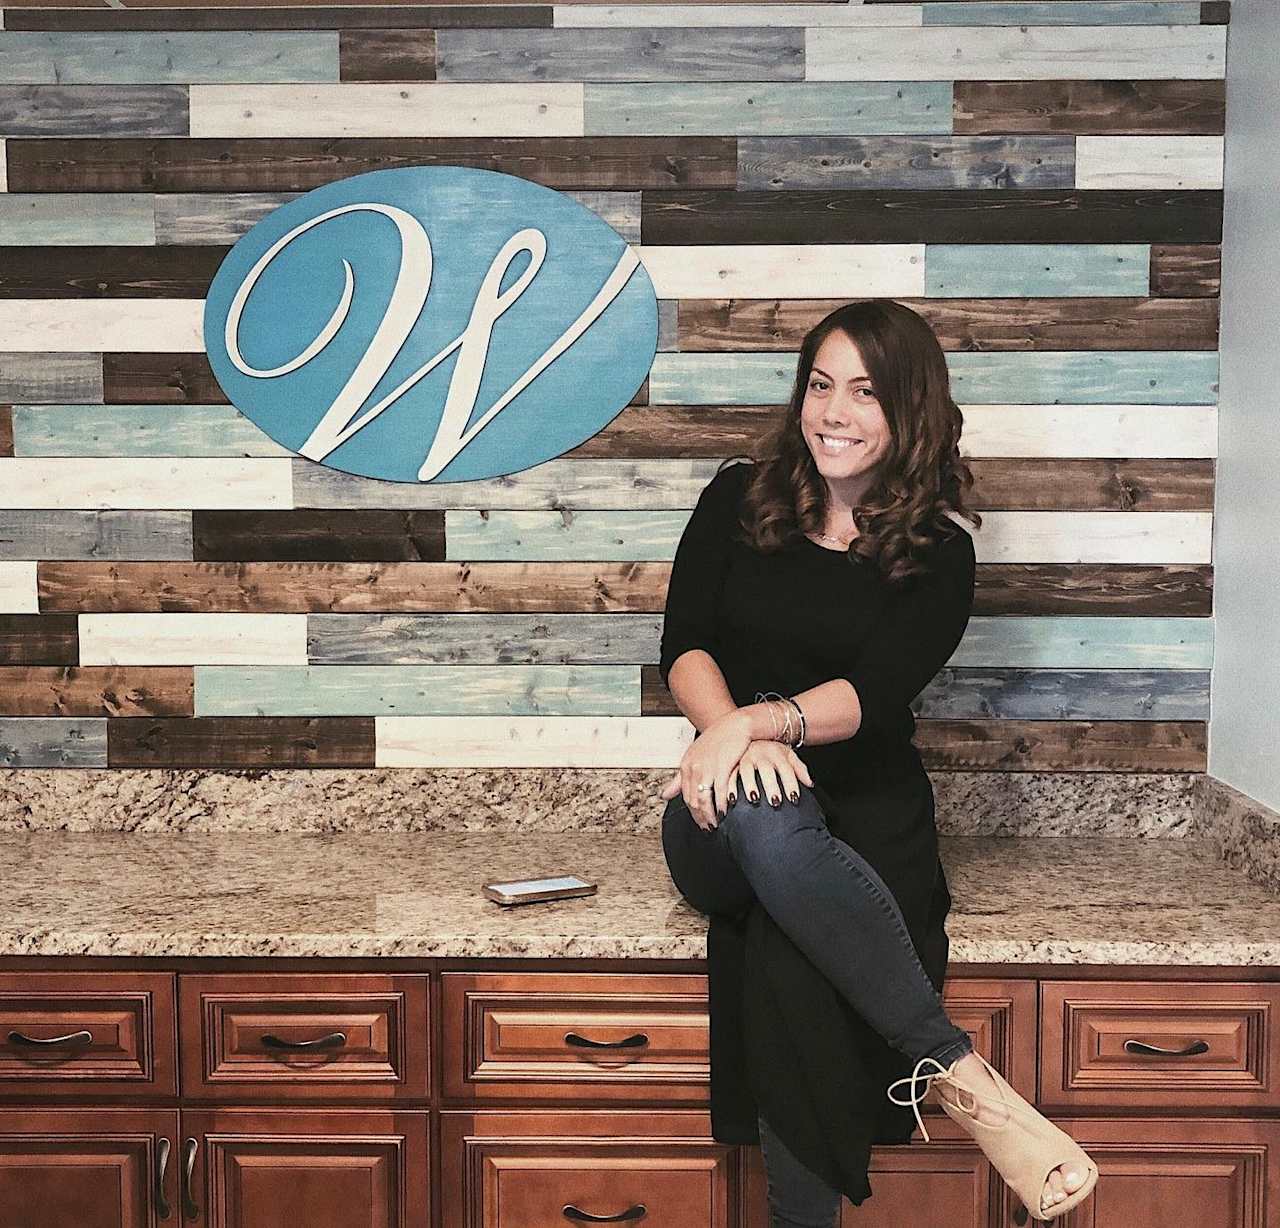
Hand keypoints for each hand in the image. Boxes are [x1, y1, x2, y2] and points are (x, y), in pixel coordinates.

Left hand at [660, 715, 813, 831]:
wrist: (735, 725)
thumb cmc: (717, 742)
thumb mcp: (694, 758)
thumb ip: (679, 779)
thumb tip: (663, 795)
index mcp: (685, 766)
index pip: (685, 796)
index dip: (692, 813)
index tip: (700, 823)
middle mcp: (694, 767)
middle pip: (693, 800)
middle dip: (700, 818)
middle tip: (708, 829)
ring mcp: (707, 767)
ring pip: (704, 798)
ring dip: (709, 815)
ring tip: (716, 825)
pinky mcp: (723, 766)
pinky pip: (720, 791)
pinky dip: (722, 804)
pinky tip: (725, 812)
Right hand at [729, 737, 814, 814]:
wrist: (748, 729)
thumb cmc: (770, 749)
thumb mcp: (787, 754)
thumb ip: (799, 768)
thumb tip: (810, 784)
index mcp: (776, 752)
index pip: (786, 769)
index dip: (791, 784)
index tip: (794, 799)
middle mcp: (760, 753)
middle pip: (767, 770)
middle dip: (771, 785)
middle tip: (776, 802)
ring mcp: (744, 756)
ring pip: (746, 770)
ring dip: (750, 785)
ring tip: (754, 799)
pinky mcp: (731, 761)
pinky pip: (729, 774)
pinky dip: (730, 786)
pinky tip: (732, 799)